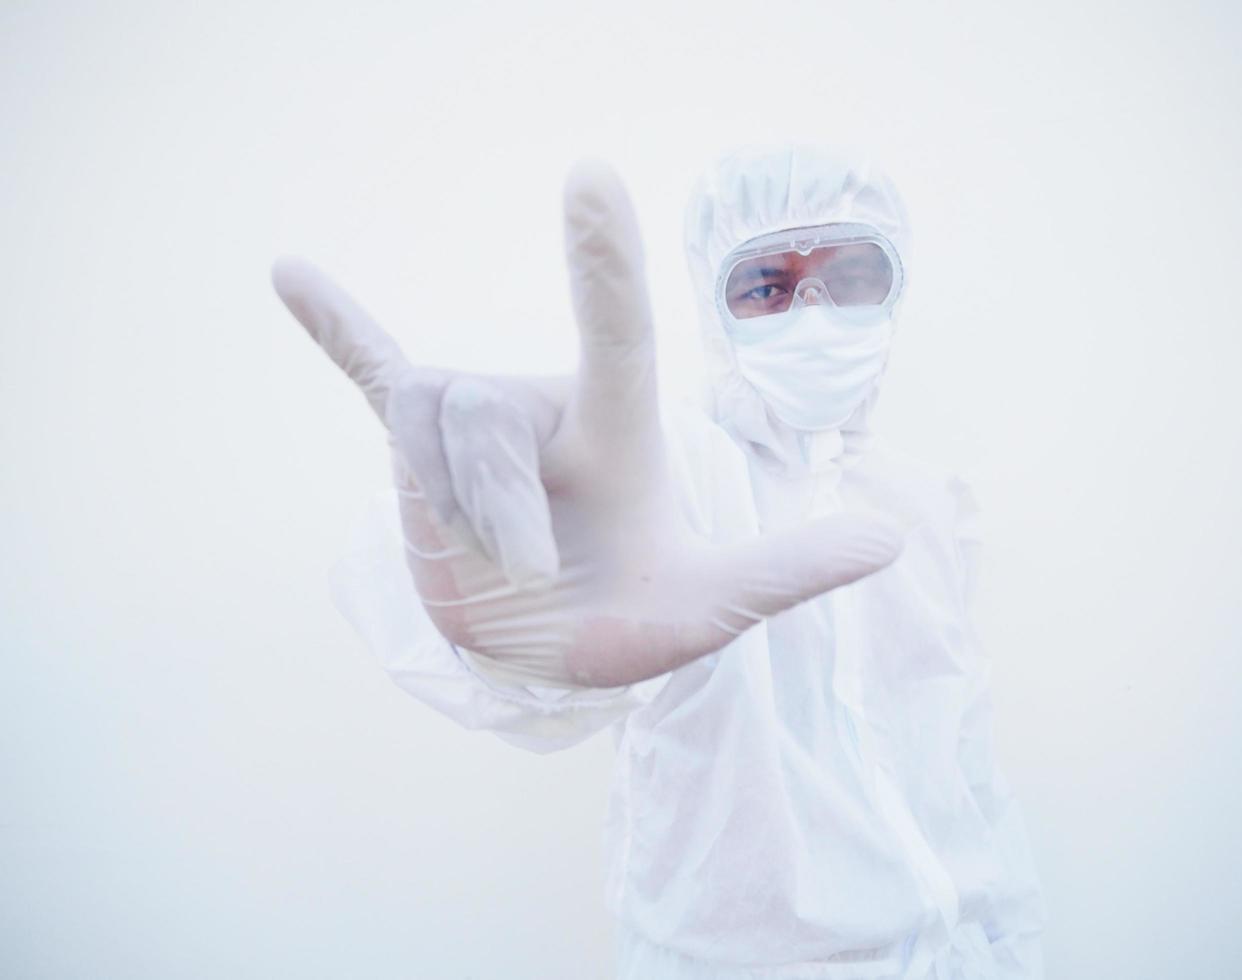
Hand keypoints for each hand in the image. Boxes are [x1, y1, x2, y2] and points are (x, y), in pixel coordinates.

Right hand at [272, 160, 905, 687]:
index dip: (603, 262)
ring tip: (487, 563)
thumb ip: (786, 571)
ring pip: (430, 432)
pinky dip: (336, 329)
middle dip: (497, 511)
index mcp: (615, 429)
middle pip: (490, 422)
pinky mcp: (419, 447)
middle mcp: (542, 406)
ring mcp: (475, 422)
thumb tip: (893, 538)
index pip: (614, 333)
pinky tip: (288, 273)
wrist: (546, 647)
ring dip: (451, 513)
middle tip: (527, 575)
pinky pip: (372, 374)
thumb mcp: (707, 609)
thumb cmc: (630, 619)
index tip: (589, 177)